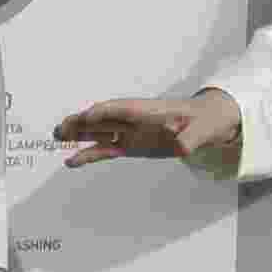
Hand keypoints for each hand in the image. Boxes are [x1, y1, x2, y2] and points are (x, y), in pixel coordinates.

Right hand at [54, 89, 241, 173]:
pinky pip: (108, 149)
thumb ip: (192, 138)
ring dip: (80, 134)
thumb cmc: (209, 120)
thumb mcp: (205, 130)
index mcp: (153, 111)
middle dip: (83, 122)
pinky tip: (72, 161)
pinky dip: (91, 154)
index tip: (87, 117)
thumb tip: (181, 147)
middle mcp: (138, 120)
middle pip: (105, 119)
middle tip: (61, 128)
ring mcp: (134, 132)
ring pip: (101, 132)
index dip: (106, 112)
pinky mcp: (134, 145)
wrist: (213, 123)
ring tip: (57, 137)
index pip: (125, 109)